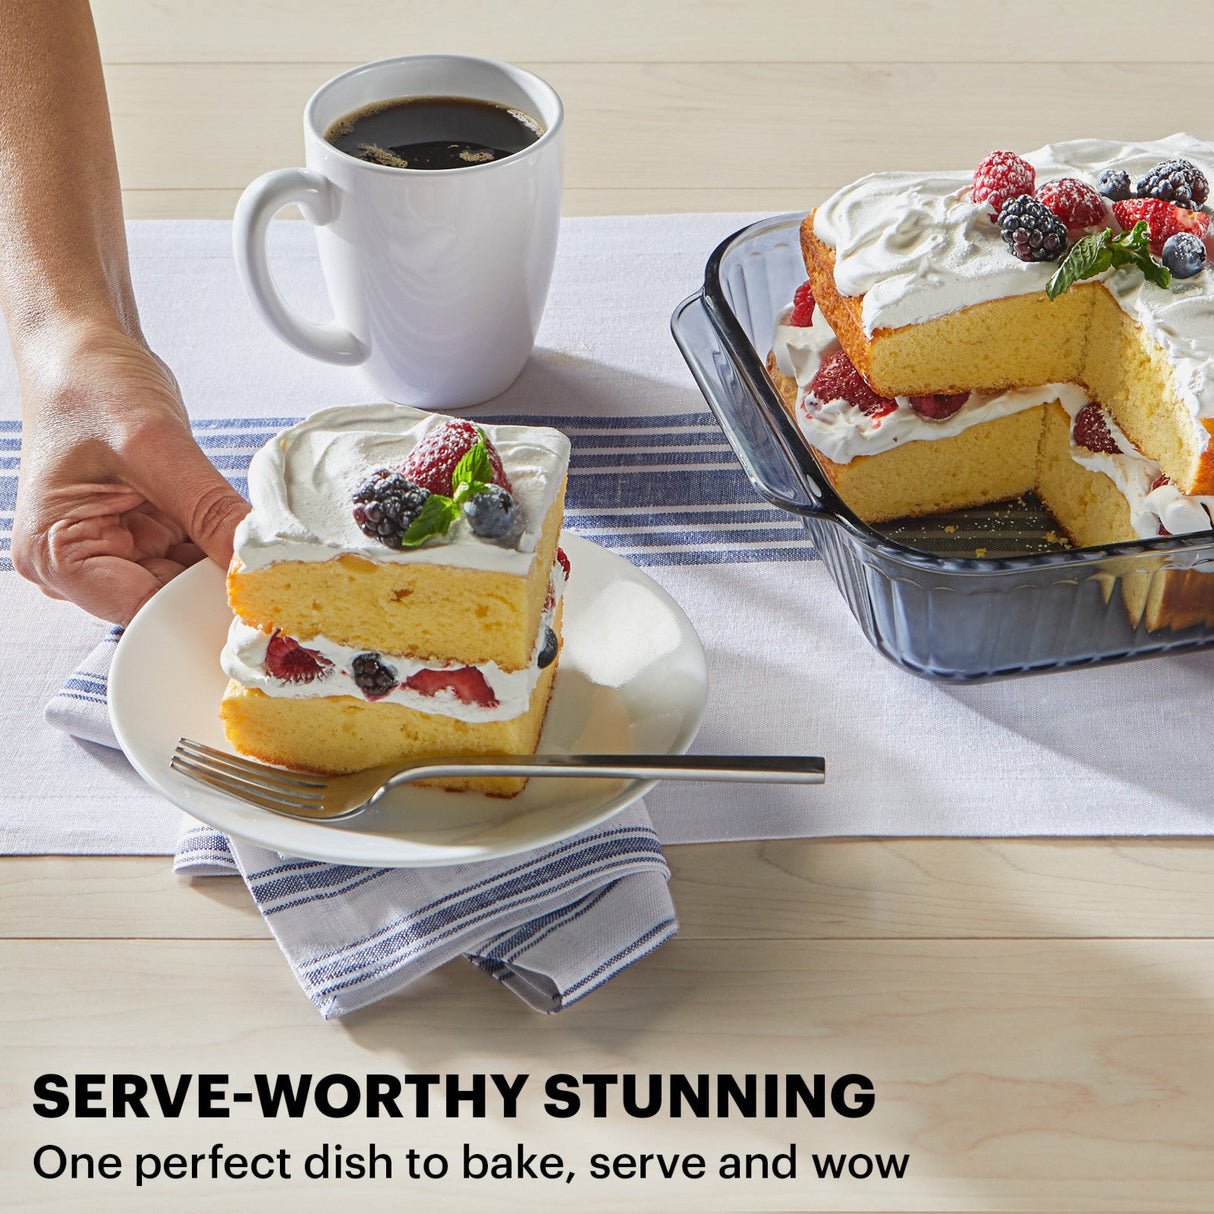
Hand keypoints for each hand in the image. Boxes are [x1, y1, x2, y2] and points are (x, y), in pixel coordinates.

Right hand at [12, 326, 249, 623]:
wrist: (87, 347)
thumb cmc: (88, 382)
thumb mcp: (155, 445)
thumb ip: (209, 509)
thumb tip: (257, 561)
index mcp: (56, 553)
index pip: (139, 610)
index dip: (199, 608)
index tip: (254, 604)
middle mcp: (78, 562)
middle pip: (165, 601)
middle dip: (216, 585)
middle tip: (270, 572)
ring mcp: (114, 547)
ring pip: (186, 581)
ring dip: (222, 564)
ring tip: (255, 542)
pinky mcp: (144, 532)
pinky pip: (193, 555)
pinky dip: (219, 544)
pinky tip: (240, 529)